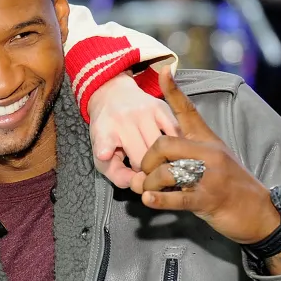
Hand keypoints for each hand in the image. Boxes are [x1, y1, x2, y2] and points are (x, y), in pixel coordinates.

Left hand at [87, 73, 179, 188]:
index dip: (105, 149)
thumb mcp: (103, 154)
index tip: (105, 154)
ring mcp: (144, 112)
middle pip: (143, 156)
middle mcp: (123, 119)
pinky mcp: (161, 107)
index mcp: (104, 131)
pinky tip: (174, 151)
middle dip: (147, 170)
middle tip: (147, 171)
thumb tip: (136, 184)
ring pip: (162, 147)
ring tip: (160, 162)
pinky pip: (176, 134)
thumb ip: (116, 174)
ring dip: (163, 159)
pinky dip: (177, 146)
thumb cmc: (108, 131)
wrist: (113, 95)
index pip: (105, 142)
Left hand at [135, 68, 280, 245]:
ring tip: (147, 192)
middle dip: (146, 160)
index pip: (189, 110)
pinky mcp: (208, 199)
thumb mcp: (215, 160)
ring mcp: (210, 176)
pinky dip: (160, 199)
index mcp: (208, 140)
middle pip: (164, 144)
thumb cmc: (233, 186)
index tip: (165, 70)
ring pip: (166, 171)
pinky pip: (178, 197)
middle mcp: (209, 153)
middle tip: (144, 174)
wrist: (260, 212)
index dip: (174, 91)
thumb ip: (188, 153)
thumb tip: (159, 155)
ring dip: (149, 184)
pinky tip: (148, 200)